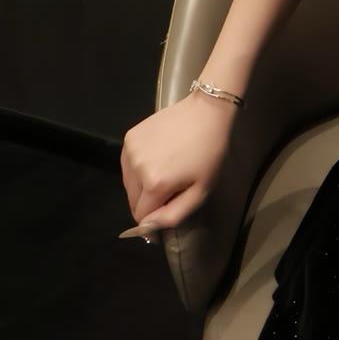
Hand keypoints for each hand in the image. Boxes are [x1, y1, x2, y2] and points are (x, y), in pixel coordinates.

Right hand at [119, 85, 234, 233]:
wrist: (207, 112)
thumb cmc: (210, 153)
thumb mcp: (201, 190)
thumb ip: (173, 215)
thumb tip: (147, 227)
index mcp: (154, 184)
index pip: (141, 215)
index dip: (154, 217)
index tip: (169, 208)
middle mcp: (136, 168)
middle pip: (132, 200)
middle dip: (148, 201)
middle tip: (171, 188)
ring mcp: (130, 150)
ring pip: (128, 182)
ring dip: (141, 185)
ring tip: (165, 171)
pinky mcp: (129, 136)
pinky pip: (128, 164)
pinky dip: (138, 167)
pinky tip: (157, 157)